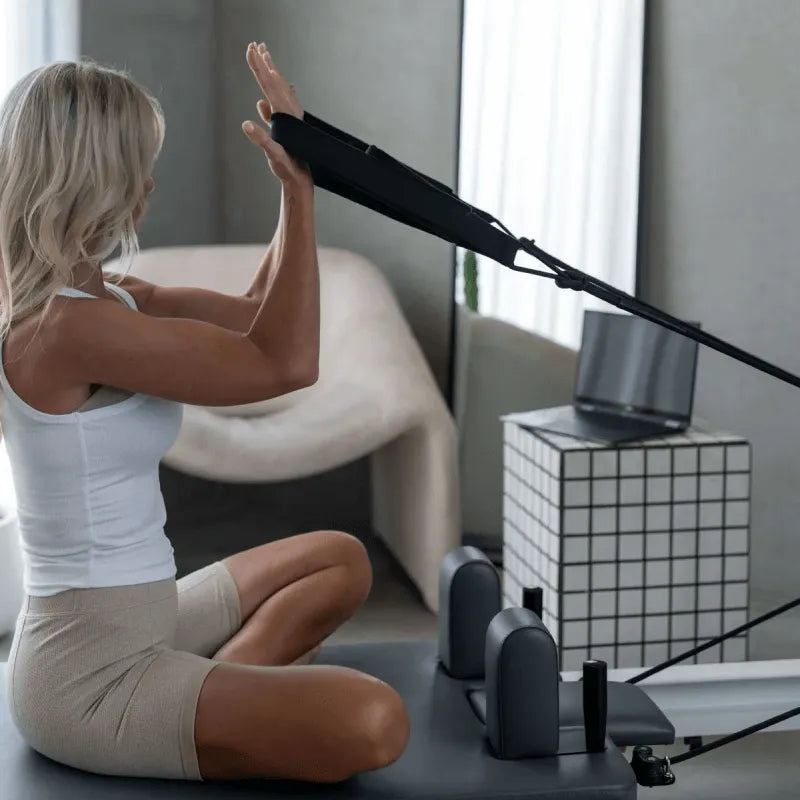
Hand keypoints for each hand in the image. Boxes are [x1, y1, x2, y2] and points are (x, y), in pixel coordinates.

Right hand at [242, 42, 309, 184]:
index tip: (251, 50)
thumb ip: (261, 139)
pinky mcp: (287, 125)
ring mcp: (288, 117)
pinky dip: (275, 93)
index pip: (268, 84)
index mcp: (282, 113)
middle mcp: (287, 111)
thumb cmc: (287, 167)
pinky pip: (280, 103)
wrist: (300, 177)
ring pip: (279, 89)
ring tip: (265, 58)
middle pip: (274, 81)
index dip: (258, 66)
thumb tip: (245, 125)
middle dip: (264, 62)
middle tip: (256, 44)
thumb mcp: (273, 154)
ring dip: (271, 73)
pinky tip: (268, 96)